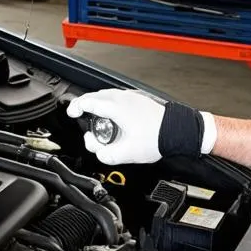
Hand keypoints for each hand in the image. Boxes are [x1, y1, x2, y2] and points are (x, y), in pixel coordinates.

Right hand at [66, 89, 215, 164]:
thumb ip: (106, 155)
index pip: (89, 102)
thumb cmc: (158, 138)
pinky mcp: (139, 100)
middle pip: (96, 96)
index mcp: (117, 108)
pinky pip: (117, 98)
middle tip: (79, 115)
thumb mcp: (127, 154)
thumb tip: (98, 152)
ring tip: (96, 119)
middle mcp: (123, 98)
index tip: (71, 112)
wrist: (179, 131)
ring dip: (97, 105)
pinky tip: (113, 117)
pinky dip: (109, 105)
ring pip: (107, 96)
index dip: (76, 107)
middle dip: (84, 105)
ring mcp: (132, 97)